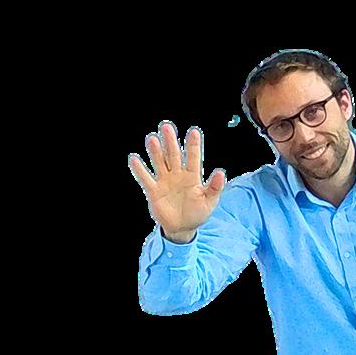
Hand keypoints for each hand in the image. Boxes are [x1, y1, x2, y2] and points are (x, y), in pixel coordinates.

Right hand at [128, 122, 226, 240]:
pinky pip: (146, 179)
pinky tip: (134, 159)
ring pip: (159, 163)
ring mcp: (165, 181)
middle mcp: (178, 175)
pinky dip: (140, 170)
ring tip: (152, 139)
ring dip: (155, 152)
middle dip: (170, 142)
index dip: (193, 145)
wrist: (182, 228)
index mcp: (193, 176)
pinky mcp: (154, 191)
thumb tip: (221, 172)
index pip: (193, 158)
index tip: (194, 132)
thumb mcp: (210, 202)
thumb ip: (215, 188)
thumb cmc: (198, 213)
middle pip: (173, 155)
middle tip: (166, 127)